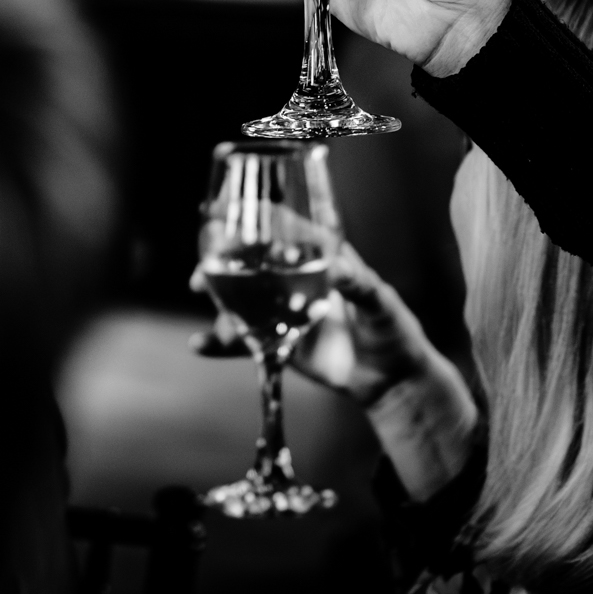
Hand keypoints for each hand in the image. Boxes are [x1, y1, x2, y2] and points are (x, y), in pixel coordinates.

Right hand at [190, 242, 440, 405]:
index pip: (287, 231)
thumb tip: (341, 271)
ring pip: (243, 300)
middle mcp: (298, 280)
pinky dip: (221, 344)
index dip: (259, 220)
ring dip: (219, 303)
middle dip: (223, 264)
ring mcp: (285, 311)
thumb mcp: (382, 305)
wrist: (390, 379)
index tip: (226, 214)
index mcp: (324, 259)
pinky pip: (246, 341)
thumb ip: (361, 287)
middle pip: (254, 263)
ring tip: (210, 314)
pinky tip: (199, 345)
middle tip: (202, 273)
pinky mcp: (279, 342)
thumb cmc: (393, 330)